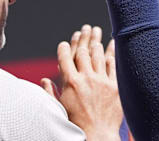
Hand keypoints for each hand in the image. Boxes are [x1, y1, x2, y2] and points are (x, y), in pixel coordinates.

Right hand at [41, 25, 122, 140]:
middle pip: (83, 52)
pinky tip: (112, 44)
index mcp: (70, 83)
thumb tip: (44, 80)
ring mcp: (101, 81)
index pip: (65, 58)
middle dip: (83, 38)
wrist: (97, 135)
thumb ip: (50, 93)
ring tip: (96, 32)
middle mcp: (86, 78)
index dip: (65, 47)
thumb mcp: (58, 108)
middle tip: (84, 28)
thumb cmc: (75, 124)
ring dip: (97, 42)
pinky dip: (112, 53)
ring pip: (98, 55)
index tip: (65, 42)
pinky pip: (113, 65)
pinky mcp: (114, 86)